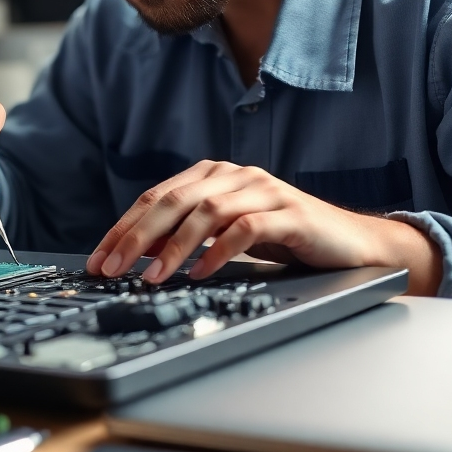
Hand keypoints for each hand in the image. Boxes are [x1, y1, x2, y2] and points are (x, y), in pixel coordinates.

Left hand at [86, 160, 441, 294]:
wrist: (350, 243)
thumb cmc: (284, 238)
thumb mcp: (227, 232)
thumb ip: (188, 233)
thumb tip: (139, 251)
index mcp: (214, 175)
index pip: (157, 197)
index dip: (125, 227)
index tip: (100, 258)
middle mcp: (235, 176)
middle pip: (174, 201)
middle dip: (137, 236)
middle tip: (113, 267)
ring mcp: (264, 190)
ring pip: (206, 212)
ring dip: (173, 247)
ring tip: (151, 276)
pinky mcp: (290, 212)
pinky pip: (246, 228)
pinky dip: (218, 251)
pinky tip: (201, 272)